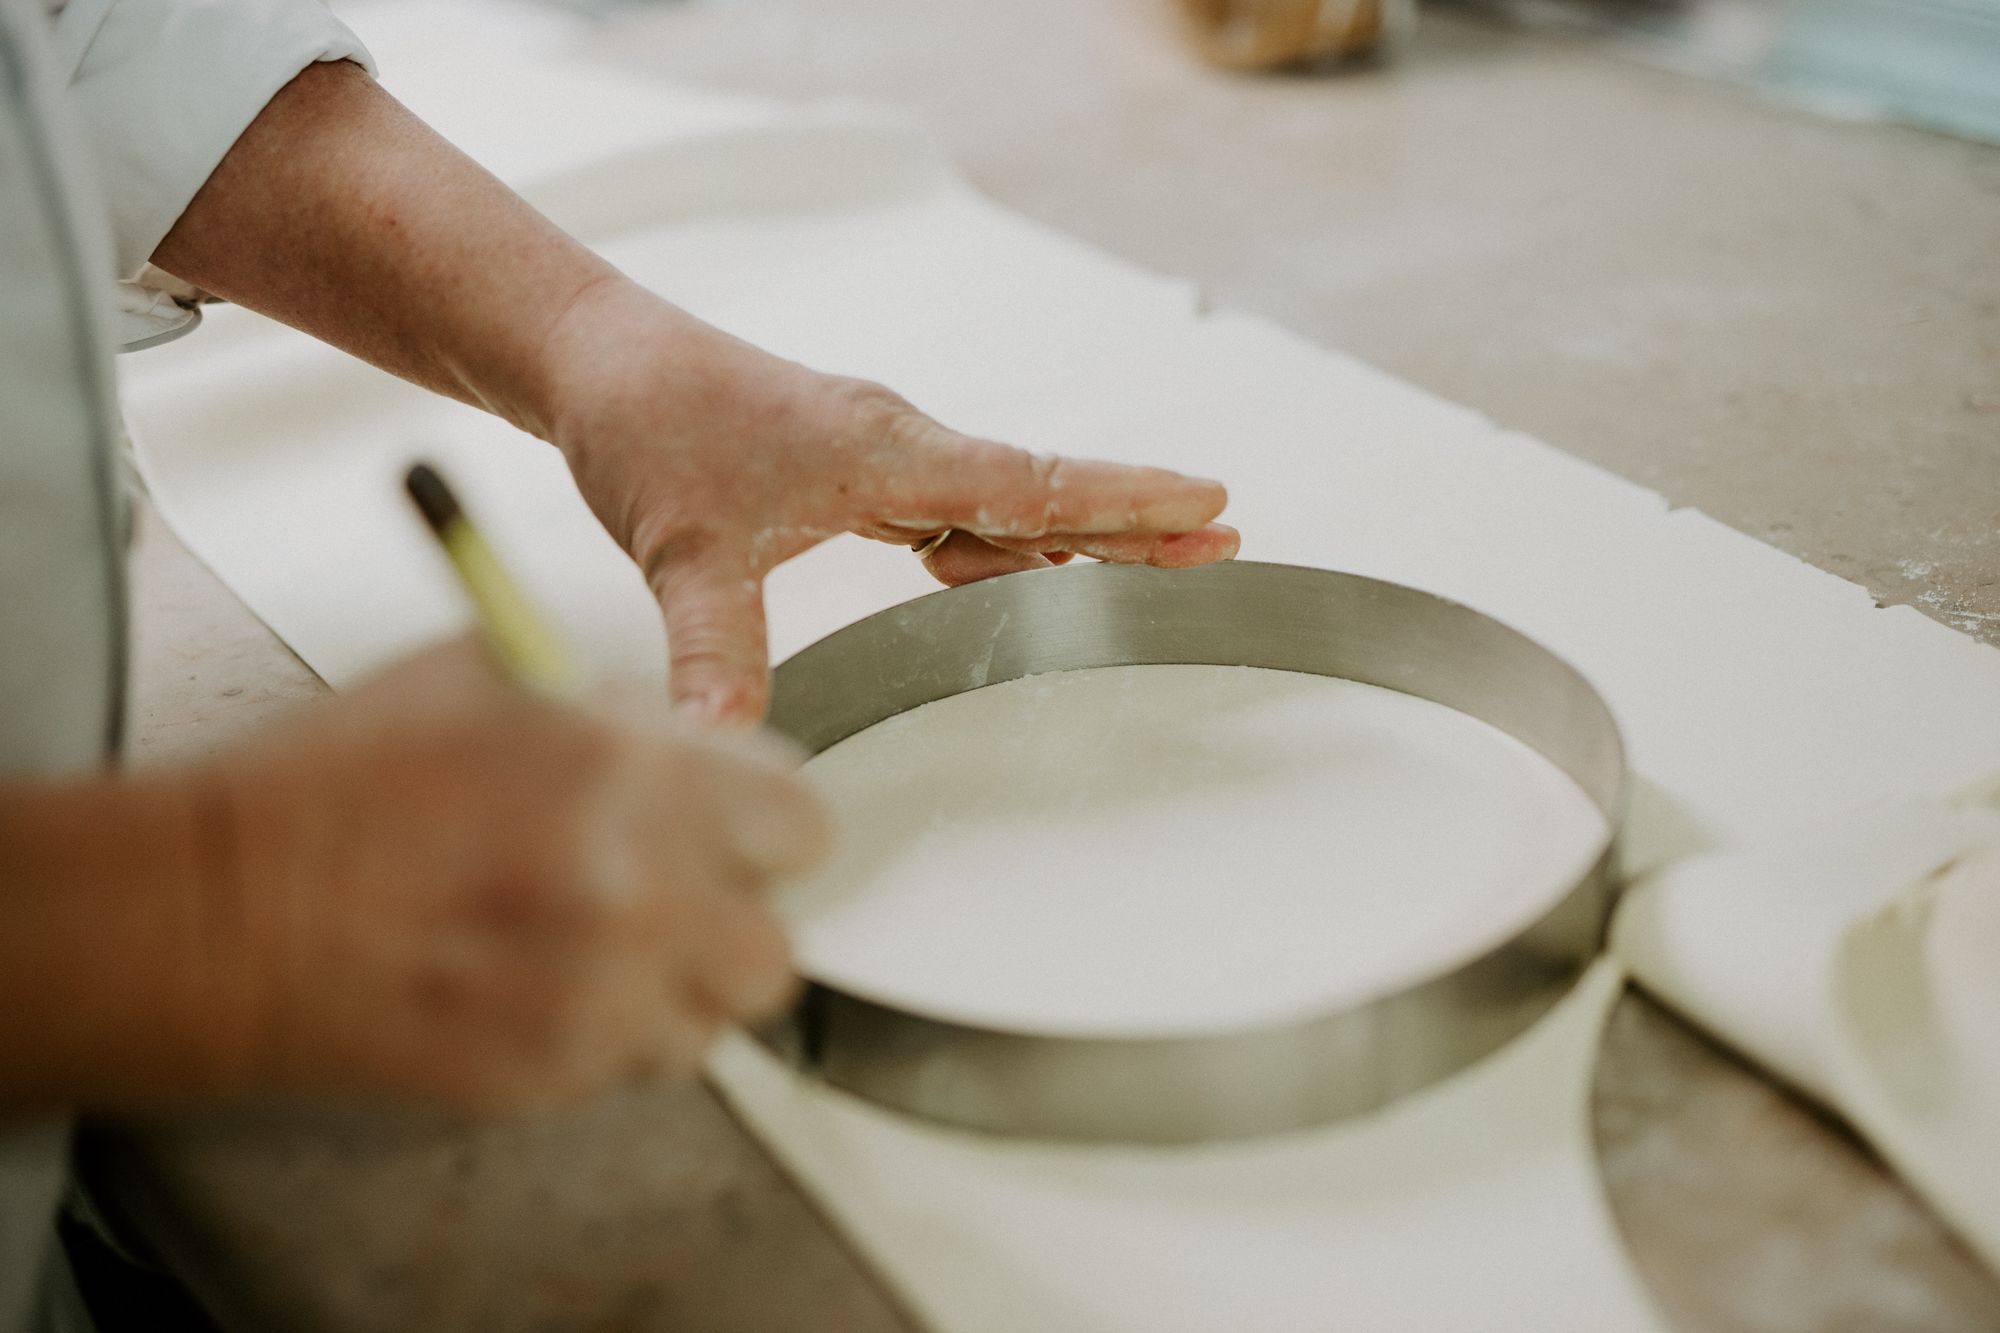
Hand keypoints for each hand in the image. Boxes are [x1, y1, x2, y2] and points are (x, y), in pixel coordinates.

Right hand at [188, 643, 828, 1111]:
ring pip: (718, 1018)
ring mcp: (598, 996)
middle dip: (732, 915)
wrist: (223, 911)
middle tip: (677, 891)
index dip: (764, 825)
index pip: (800, 826)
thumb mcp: (491, 674)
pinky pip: (646, 1063)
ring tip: (608, 943)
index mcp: (630, 773)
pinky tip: (554, 984)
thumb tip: (691, 740)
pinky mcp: (554, 1075)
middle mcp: (636, 890)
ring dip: (681, 983)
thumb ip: (619, 712)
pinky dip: (619, 1031)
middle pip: (776, 944)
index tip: (735, 828)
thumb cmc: (339, 785)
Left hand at [544, 280, 1240, 721]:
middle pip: (1043, 490)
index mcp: (887, 453)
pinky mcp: (859, 473)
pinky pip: (959, 512)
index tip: (1210, 501)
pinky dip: (1006, 543)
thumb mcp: (682, 549)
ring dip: (1079, 532)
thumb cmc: (649, 425)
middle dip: (1137, 516)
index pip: (1032, 484)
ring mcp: (883, 459)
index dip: (1125, 501)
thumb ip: (714, 647)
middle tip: (1224, 537)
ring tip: (1160, 560)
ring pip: (1006, 502)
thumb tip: (723, 742)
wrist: (602, 365)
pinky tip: (1022, 575)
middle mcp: (901, 448)